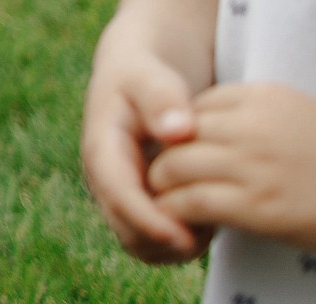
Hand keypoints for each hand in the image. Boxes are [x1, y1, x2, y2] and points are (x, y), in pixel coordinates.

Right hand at [81, 42, 206, 261]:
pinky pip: (154, 239)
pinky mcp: (139, 199)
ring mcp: (121, 191)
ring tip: (212, 224)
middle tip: (212, 229)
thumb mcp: (150, 76)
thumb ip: (162, 99)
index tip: (185, 236)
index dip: (148, 222)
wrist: (137, 70)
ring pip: (141, 243)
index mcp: (102, 148)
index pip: (118, 196)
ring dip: (175, 245)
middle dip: (166, 240)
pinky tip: (208, 220)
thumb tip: (176, 131)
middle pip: (127, 231)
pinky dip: (180, 239)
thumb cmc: (145, 71)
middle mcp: (106, 178)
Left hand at [149, 83, 315, 253]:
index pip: (189, 108)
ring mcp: (250, 164)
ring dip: (162, 190)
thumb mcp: (295, 114)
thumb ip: (252, 117)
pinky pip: (191, 203)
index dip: (180, 136)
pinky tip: (184, 225)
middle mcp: (248, 125)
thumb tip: (211, 134)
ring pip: (171, 168)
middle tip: (162, 184)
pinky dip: (176, 215)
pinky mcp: (256, 205)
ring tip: (167, 207)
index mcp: (259, 96)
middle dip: (161, 160)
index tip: (180, 156)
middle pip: (172, 136)